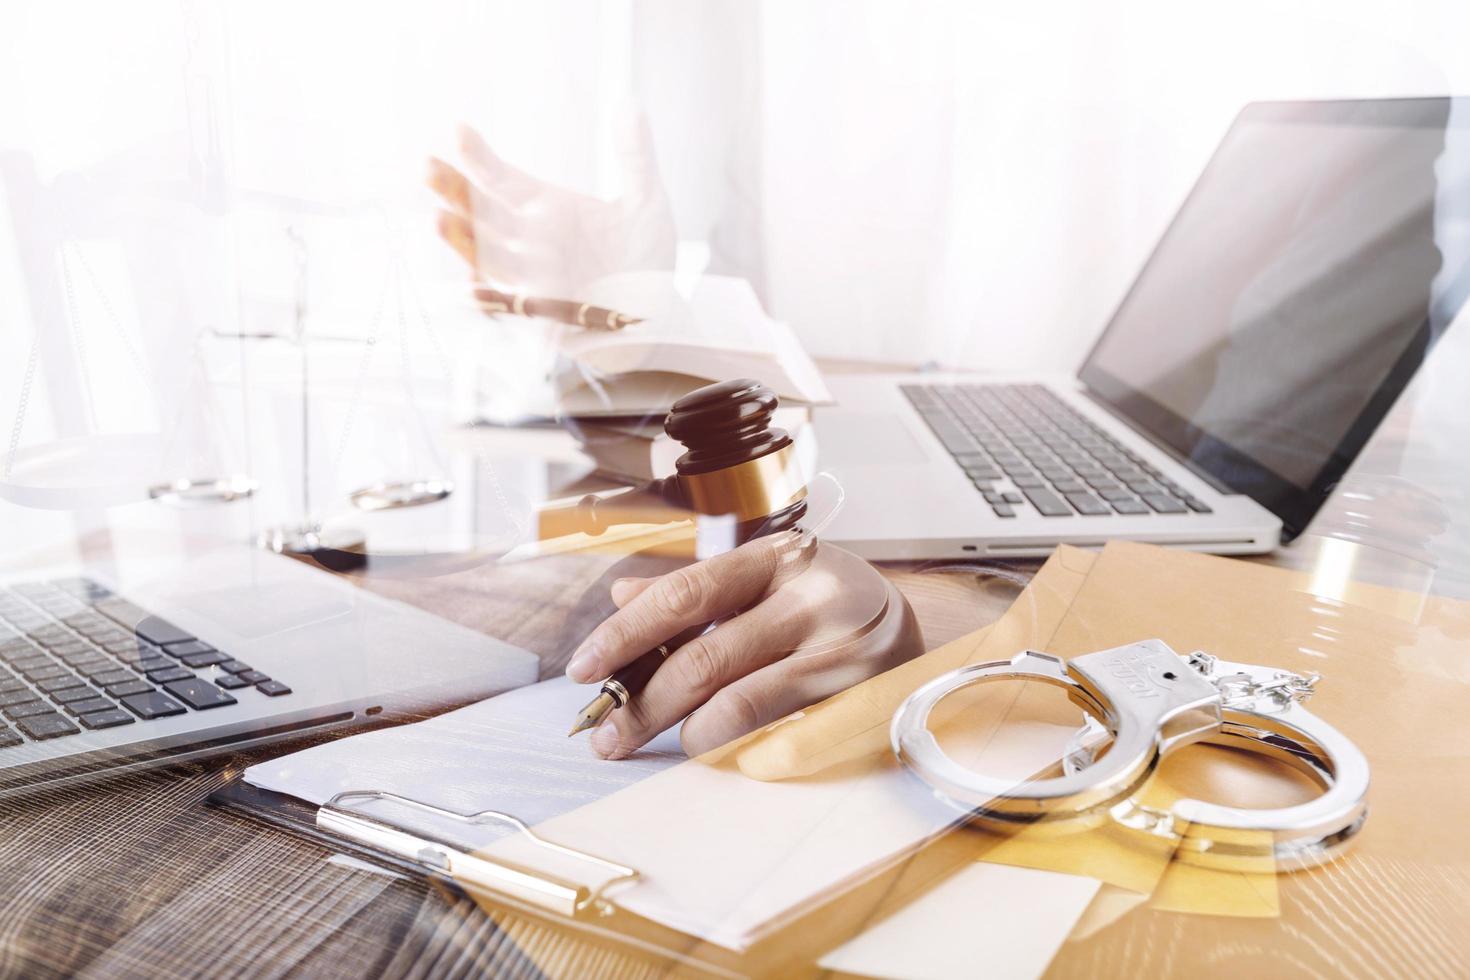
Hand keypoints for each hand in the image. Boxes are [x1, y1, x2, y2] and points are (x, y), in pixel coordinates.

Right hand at [426, 117, 675, 296]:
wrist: (657, 314)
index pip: (502, 179)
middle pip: (482, 212)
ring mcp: (533, 277)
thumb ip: (635, 157)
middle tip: (426, 166)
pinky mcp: (543, 312)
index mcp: (547, 209)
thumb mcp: (646, 202)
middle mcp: (530, 240)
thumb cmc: (646, 259)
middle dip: (454, 190)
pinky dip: (488, 297)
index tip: (460, 130)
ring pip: (488, 256)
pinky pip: (509, 304)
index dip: (479, 157)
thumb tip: (629, 104)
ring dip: (462, 239)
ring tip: (438, 218)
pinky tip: (469, 286)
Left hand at [566, 533, 917, 758]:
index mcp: (777, 559)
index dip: (626, 634)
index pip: (685, 594)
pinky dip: (740, 753)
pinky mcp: (863, 701)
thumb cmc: (831, 609)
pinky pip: (783, 742)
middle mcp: (812, 598)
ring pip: (737, 704)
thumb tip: (622, 597)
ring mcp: (842, 651)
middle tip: (605, 735)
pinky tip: (721, 754)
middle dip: (642, 703)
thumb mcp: (770, 582)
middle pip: (703, 657)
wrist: (926, 637)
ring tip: (664, 743)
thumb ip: (699, 591)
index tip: (584, 669)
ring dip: (685, 732)